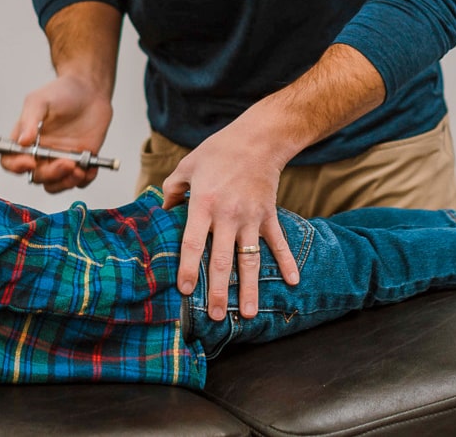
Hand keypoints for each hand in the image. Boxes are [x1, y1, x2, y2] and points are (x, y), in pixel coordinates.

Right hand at [0, 74, 112, 192]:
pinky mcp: (80, 161)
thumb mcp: (40, 101)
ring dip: (66, 182)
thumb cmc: (61, 92)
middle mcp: (41, 153)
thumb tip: (21, 142)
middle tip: (66, 163)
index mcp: (26, 140)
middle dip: (51, 174)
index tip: (30, 162)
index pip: (11, 161)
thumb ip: (29, 120)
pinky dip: (84, 179)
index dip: (16, 167)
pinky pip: (79, 180)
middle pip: (37, 176)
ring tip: (78, 170)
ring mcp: (61, 159)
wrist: (90, 89)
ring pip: (56, 184)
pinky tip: (90, 167)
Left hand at [162, 123, 299, 320]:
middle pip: (221, 260)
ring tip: (247, 314)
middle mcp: (228, 215)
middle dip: (218, 291)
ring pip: (250, 260)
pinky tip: (293, 283)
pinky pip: (278, 243)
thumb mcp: (187, 166)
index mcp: (204, 204)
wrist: (258, 139)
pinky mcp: (268, 215)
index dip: (188, 268)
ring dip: (249, 289)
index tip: (184, 290)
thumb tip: (162, 210)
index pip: (193, 243)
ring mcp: (251, 218)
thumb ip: (172, 189)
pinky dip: (287, 262)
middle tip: (215, 316)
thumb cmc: (219, 151)